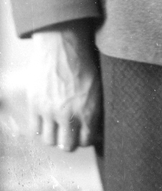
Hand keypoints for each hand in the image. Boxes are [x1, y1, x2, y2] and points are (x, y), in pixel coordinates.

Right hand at [28, 21, 100, 150]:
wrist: (62, 44)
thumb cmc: (83, 61)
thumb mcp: (97, 85)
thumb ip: (95, 107)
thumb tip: (97, 127)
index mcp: (88, 109)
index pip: (87, 140)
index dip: (85, 138)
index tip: (83, 134)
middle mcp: (69, 114)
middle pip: (67, 146)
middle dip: (69, 142)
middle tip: (69, 133)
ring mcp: (50, 111)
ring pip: (49, 141)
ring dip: (53, 136)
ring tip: (56, 127)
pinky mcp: (35, 105)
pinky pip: (35, 130)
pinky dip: (40, 128)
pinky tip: (45, 120)